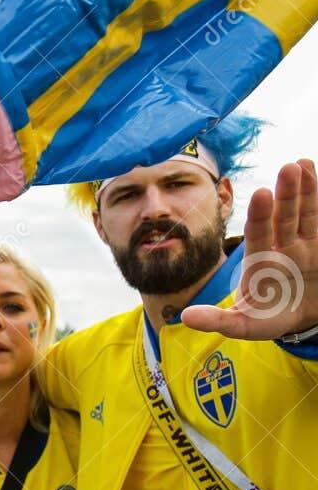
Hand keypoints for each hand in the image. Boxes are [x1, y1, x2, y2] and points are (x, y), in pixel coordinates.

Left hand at [183, 160, 317, 339]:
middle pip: (284, 217)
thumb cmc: (269, 318)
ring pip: (306, 214)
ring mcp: (305, 244)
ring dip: (307, 190)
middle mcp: (282, 246)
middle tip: (288, 168)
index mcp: (260, 260)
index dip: (261, 215)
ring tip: (302, 164)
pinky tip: (317, 175)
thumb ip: (218, 320)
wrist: (302, 320)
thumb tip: (184, 318)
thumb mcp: (244, 324)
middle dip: (287, 194)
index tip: (262, 193)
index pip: (259, 234)